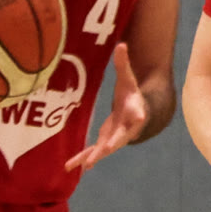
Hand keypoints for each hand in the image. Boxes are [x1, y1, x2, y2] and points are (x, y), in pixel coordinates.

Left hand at [66, 43, 148, 172]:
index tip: (140, 117)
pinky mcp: (104, 142)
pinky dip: (82, 159)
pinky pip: (92, 151)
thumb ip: (124, 64)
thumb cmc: (131, 95)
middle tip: (107, 149)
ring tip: (84, 165)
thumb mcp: (128, 79)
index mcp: (135, 112)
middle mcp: (126, 129)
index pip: (139, 113)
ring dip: (94, 157)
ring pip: (104, 149)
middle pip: (120, 137)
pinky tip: (70, 167)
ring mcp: (114, 138)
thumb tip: (121, 44)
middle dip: (113, 143)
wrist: (136, 114)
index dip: (139, 115)